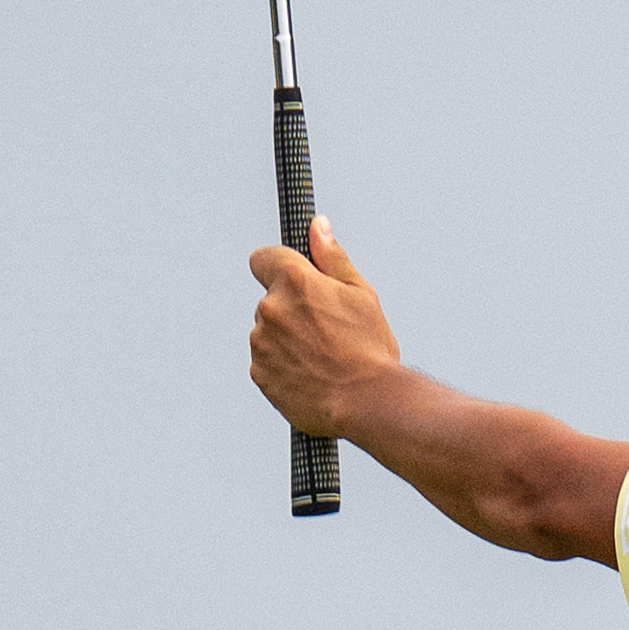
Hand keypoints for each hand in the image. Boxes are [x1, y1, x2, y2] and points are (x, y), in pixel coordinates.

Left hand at [244, 227, 400, 439]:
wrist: (367, 402)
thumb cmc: (370, 349)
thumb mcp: (361, 294)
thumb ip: (332, 257)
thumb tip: (317, 226)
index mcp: (295, 281)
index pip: (262, 258)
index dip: (278, 266)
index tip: (293, 280)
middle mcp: (271, 308)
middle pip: (271, 299)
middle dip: (291, 309)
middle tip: (326, 330)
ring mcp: (261, 343)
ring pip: (268, 332)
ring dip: (286, 339)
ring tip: (321, 357)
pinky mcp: (259, 373)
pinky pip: (266, 361)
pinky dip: (283, 366)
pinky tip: (311, 374)